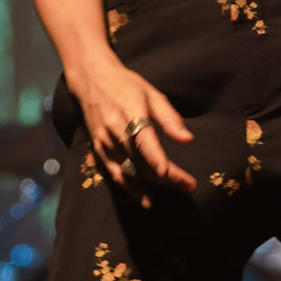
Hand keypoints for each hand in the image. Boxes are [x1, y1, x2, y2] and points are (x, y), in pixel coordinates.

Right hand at [71, 55, 195, 204]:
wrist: (91, 80)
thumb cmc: (126, 85)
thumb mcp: (152, 93)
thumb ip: (169, 118)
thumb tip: (187, 140)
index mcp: (129, 112)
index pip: (144, 140)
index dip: (157, 159)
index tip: (172, 173)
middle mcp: (115, 130)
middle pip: (141, 160)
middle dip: (167, 176)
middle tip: (189, 185)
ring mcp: (105, 142)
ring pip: (131, 170)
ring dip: (154, 183)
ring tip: (177, 188)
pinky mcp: (99, 150)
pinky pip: (116, 174)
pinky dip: (131, 189)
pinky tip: (146, 200)